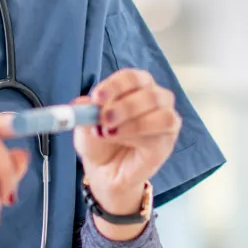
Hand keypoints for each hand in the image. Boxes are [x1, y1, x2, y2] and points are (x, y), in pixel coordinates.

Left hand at [74, 68, 180, 239]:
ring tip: (110, 132)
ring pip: (162, 114)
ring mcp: (166, 121)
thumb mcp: (85, 124)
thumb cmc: (99, 140)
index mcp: (137, 86)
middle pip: (150, 93)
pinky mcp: (166, 143)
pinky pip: (159, 136)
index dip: (115, 85)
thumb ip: (84, 112)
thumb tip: (80, 103)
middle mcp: (157, 99)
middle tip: (103, 119)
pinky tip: (122, 141)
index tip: (97, 98)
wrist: (104, 170)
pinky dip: (137, 136)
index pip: (132, 77)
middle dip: (125, 105)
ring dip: (134, 122)